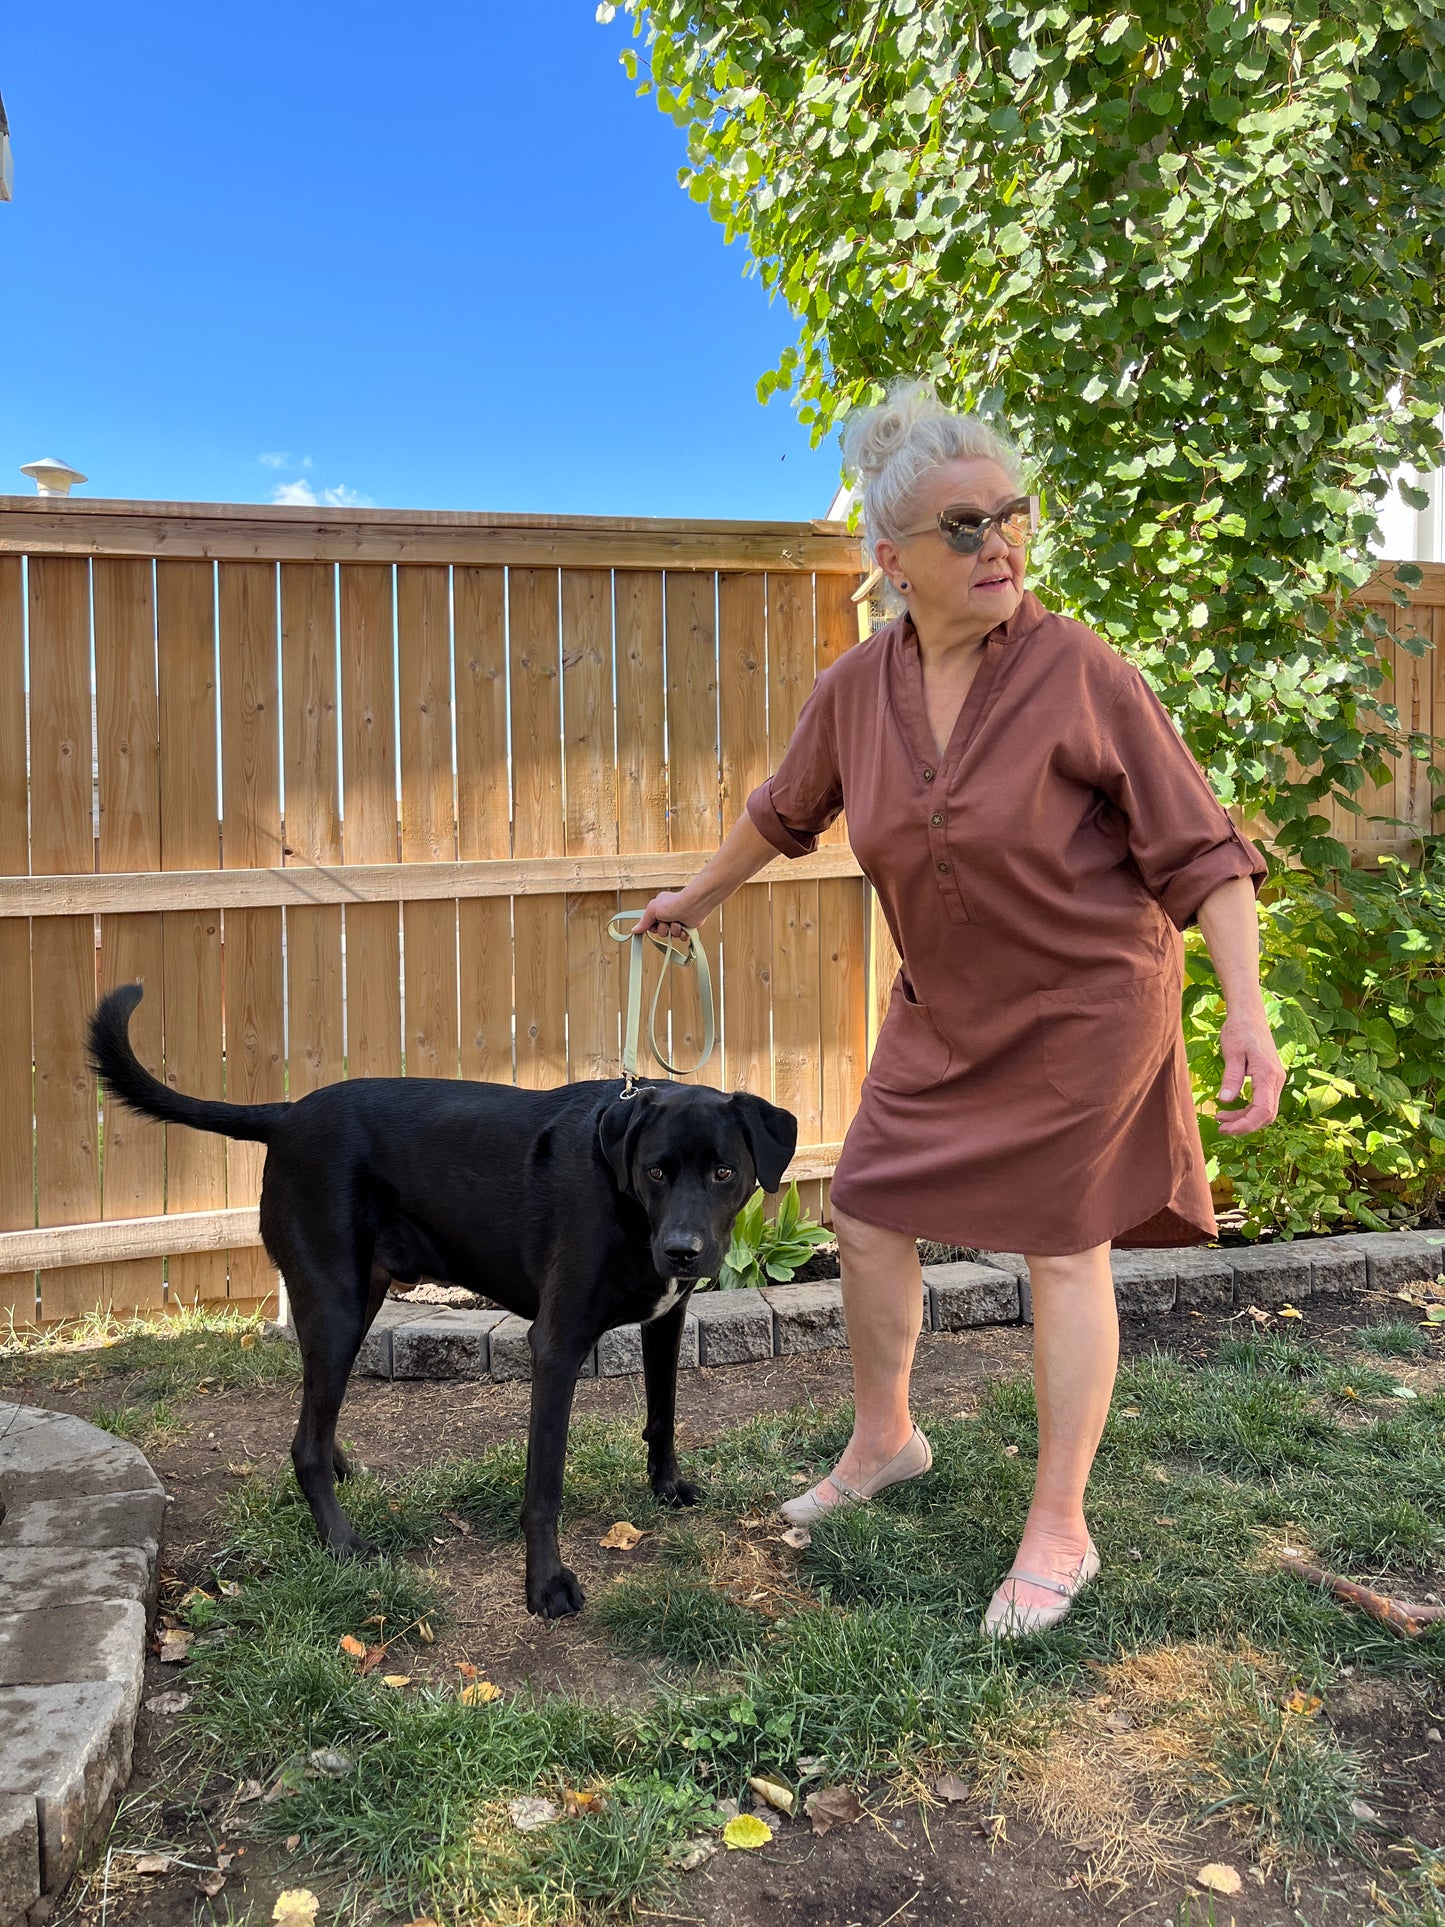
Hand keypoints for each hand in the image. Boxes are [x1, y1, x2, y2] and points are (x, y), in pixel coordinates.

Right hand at [633, 890, 697, 941]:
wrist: (693, 905)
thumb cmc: (674, 903)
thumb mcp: (652, 910)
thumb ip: (644, 921)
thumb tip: (634, 930)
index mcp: (659, 909)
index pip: (651, 924)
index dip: (652, 928)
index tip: (653, 927)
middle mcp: (669, 915)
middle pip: (661, 932)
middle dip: (663, 930)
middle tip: (666, 923)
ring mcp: (679, 921)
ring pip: (672, 936)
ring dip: (674, 931)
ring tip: (677, 923)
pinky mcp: (688, 927)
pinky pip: (682, 938)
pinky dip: (683, 934)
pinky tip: (684, 928)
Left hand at [1213, 1005, 1284, 1134]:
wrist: (1249, 1015)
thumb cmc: (1239, 1030)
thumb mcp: (1232, 1052)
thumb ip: (1231, 1077)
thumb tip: (1226, 1100)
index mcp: (1268, 1074)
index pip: (1263, 1111)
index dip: (1245, 1125)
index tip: (1224, 1129)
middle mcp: (1276, 1080)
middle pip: (1267, 1115)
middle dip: (1244, 1125)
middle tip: (1220, 1127)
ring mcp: (1275, 1080)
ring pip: (1266, 1111)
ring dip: (1245, 1119)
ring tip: (1221, 1119)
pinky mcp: (1270, 1079)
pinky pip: (1263, 1102)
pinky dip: (1248, 1110)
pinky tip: (1230, 1109)